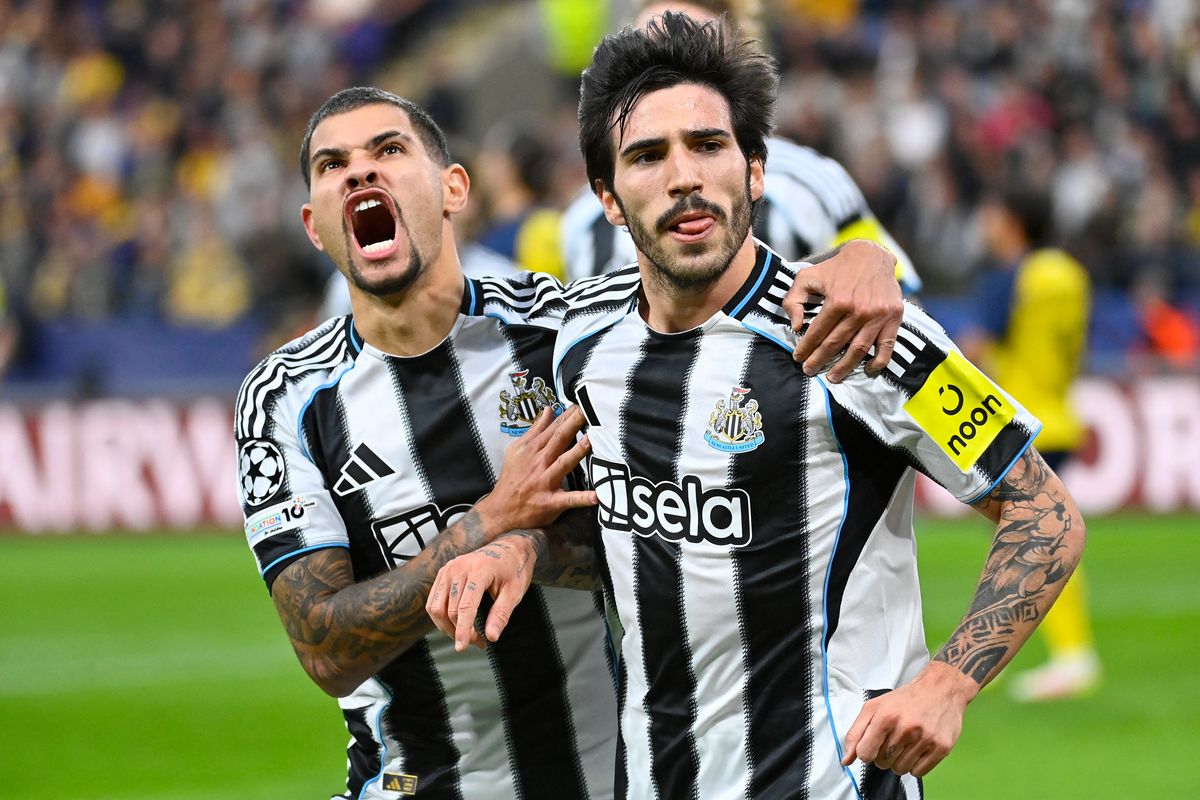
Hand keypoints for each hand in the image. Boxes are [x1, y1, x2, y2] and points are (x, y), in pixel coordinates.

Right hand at [426, 532, 538, 650]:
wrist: (508, 547)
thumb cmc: (514, 569)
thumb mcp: (515, 592)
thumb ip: (501, 615)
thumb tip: (491, 637)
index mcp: (480, 569)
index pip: (465, 606)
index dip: (462, 630)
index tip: (462, 647)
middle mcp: (460, 567)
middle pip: (450, 610)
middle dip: (460, 631)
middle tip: (478, 643)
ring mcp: (449, 568)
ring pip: (435, 607)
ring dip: (447, 627)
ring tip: (465, 635)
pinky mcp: (444, 572)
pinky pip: (434, 600)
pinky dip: (441, 616)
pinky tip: (455, 623)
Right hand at [475, 406, 596, 536]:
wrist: (500, 509)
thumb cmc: (512, 477)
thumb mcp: (517, 450)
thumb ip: (535, 430)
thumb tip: (548, 410)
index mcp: (533, 450)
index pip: (553, 429)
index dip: (567, 416)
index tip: (581, 403)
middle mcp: (540, 463)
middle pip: (559, 440)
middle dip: (573, 425)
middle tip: (588, 411)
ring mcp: (545, 482)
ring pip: (564, 464)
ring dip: (577, 452)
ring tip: (591, 441)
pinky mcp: (551, 502)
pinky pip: (568, 500)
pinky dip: (582, 498)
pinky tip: (596, 497)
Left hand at [784, 239, 902, 382]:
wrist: (871, 255)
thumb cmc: (835, 268)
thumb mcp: (807, 277)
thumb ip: (794, 300)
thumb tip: (796, 326)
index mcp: (837, 301)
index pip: (817, 332)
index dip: (805, 348)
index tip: (798, 358)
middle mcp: (859, 310)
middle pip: (836, 344)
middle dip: (819, 360)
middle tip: (809, 371)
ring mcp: (878, 315)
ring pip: (859, 349)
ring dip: (845, 367)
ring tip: (833, 377)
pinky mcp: (894, 317)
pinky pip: (887, 345)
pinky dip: (878, 361)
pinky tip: (867, 370)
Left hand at [840, 661, 977, 777]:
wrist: (940, 689)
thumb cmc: (904, 700)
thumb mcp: (874, 708)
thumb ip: (856, 733)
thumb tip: (846, 760)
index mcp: (885, 717)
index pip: (865, 754)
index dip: (866, 752)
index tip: (873, 745)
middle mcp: (905, 728)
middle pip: (882, 763)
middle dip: (883, 755)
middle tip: (893, 740)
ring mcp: (925, 739)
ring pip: (900, 769)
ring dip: (899, 760)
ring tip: (906, 743)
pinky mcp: (941, 748)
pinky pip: (918, 773)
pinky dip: (915, 765)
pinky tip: (917, 749)